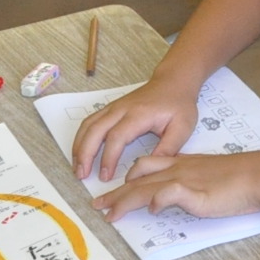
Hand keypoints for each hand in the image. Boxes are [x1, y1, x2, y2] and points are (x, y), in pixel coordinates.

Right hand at [71, 78, 200, 183]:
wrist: (173, 82)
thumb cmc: (178, 105)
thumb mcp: (182, 127)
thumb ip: (168, 148)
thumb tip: (151, 169)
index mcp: (139, 114)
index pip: (117, 137)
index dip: (109, 158)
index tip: (106, 177)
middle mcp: (121, 109)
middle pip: (95, 130)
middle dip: (85, 154)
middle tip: (81, 175)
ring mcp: (113, 107)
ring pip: (88, 125)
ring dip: (79, 146)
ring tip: (77, 168)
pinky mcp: (110, 108)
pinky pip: (90, 122)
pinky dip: (81, 137)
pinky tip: (80, 153)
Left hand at [98, 150, 259, 222]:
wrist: (257, 174)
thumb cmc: (237, 179)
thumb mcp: (206, 178)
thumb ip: (187, 186)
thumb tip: (169, 199)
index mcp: (180, 164)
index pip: (144, 168)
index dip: (126, 181)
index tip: (112, 192)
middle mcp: (177, 170)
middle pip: (137, 180)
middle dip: (115, 194)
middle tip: (97, 205)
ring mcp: (185, 180)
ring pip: (145, 187)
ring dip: (125, 200)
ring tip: (110, 213)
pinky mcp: (195, 192)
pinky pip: (170, 193)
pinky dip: (158, 200)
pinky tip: (154, 209)